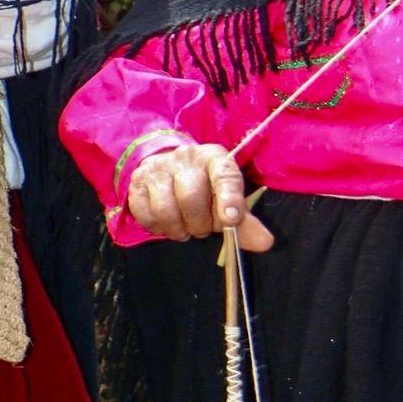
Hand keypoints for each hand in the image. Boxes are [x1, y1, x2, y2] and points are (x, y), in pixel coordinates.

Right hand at [126, 143, 274, 251]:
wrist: (167, 165)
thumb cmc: (205, 186)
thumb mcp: (228, 198)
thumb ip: (245, 222)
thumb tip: (265, 243)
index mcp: (215, 158)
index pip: (224, 177)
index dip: (228, 199)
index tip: (231, 219)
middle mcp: (186, 157)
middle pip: (191, 197)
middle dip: (199, 223)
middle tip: (202, 228)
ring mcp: (158, 168)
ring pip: (166, 209)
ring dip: (178, 228)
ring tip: (185, 228)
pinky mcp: (137, 182)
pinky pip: (145, 213)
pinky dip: (158, 227)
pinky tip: (167, 223)